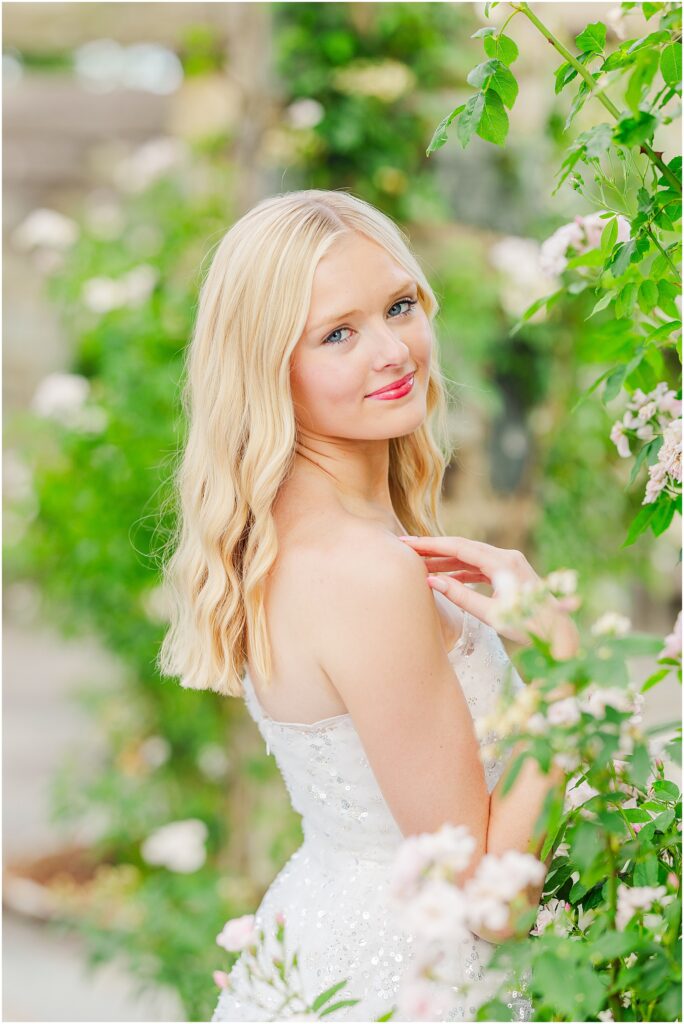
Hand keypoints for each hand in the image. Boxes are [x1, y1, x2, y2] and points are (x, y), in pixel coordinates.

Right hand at [398, 534, 579, 655]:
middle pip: (463, 547)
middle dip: (434, 548)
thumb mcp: (491, 614)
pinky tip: (444, 574)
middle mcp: (507, 556)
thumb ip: (460, 596)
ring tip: (420, 563)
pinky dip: (461, 569)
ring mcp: (509, 562)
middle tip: (407, 548)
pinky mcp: (509, 572)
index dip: (432, 545)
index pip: (460, 548)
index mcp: (503, 563)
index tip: (409, 542)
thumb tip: (432, 580)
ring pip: (470, 556)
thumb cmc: (527, 626)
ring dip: (446, 560)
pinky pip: (480, 566)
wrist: (559, 633)